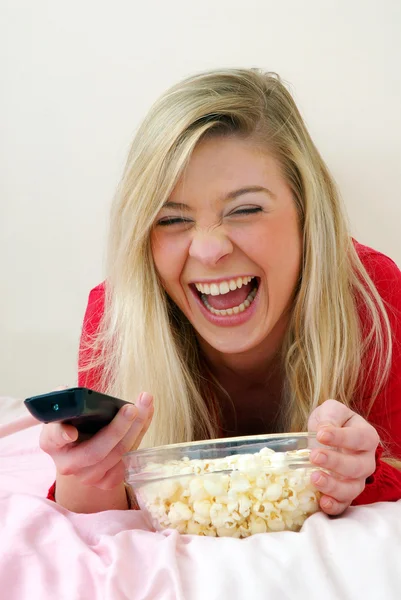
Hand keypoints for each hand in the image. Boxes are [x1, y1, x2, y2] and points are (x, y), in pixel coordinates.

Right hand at [40, 390, 153, 489]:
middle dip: (117, 429)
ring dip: (135, 429)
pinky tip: (145, 417)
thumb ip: (66, 399)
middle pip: (95, 452)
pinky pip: (128, 461)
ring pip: (117, 455)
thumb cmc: (75, 423)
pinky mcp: (107, 481)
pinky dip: (140, 436)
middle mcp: (68, 464)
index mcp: (52, 442)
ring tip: (145, 405)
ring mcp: (88, 476)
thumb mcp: (67, 409)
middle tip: (131, 408)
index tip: (71, 432)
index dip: (61, 435)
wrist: (84, 448)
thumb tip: (69, 392)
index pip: (53, 438)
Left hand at [308, 399, 378, 515]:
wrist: (324, 435)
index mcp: (366, 437)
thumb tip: (324, 430)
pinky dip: (334, 506)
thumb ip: (330, 416)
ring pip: (353, 489)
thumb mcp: (331, 410)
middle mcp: (366, 460)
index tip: (321, 435)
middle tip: (314, 456)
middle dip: (335, 463)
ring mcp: (357, 479)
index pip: (359, 439)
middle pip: (358, 467)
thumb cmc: (331, 421)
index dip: (341, 438)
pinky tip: (322, 502)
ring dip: (334, 487)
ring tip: (314, 478)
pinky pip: (344, 504)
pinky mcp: (344, 493)